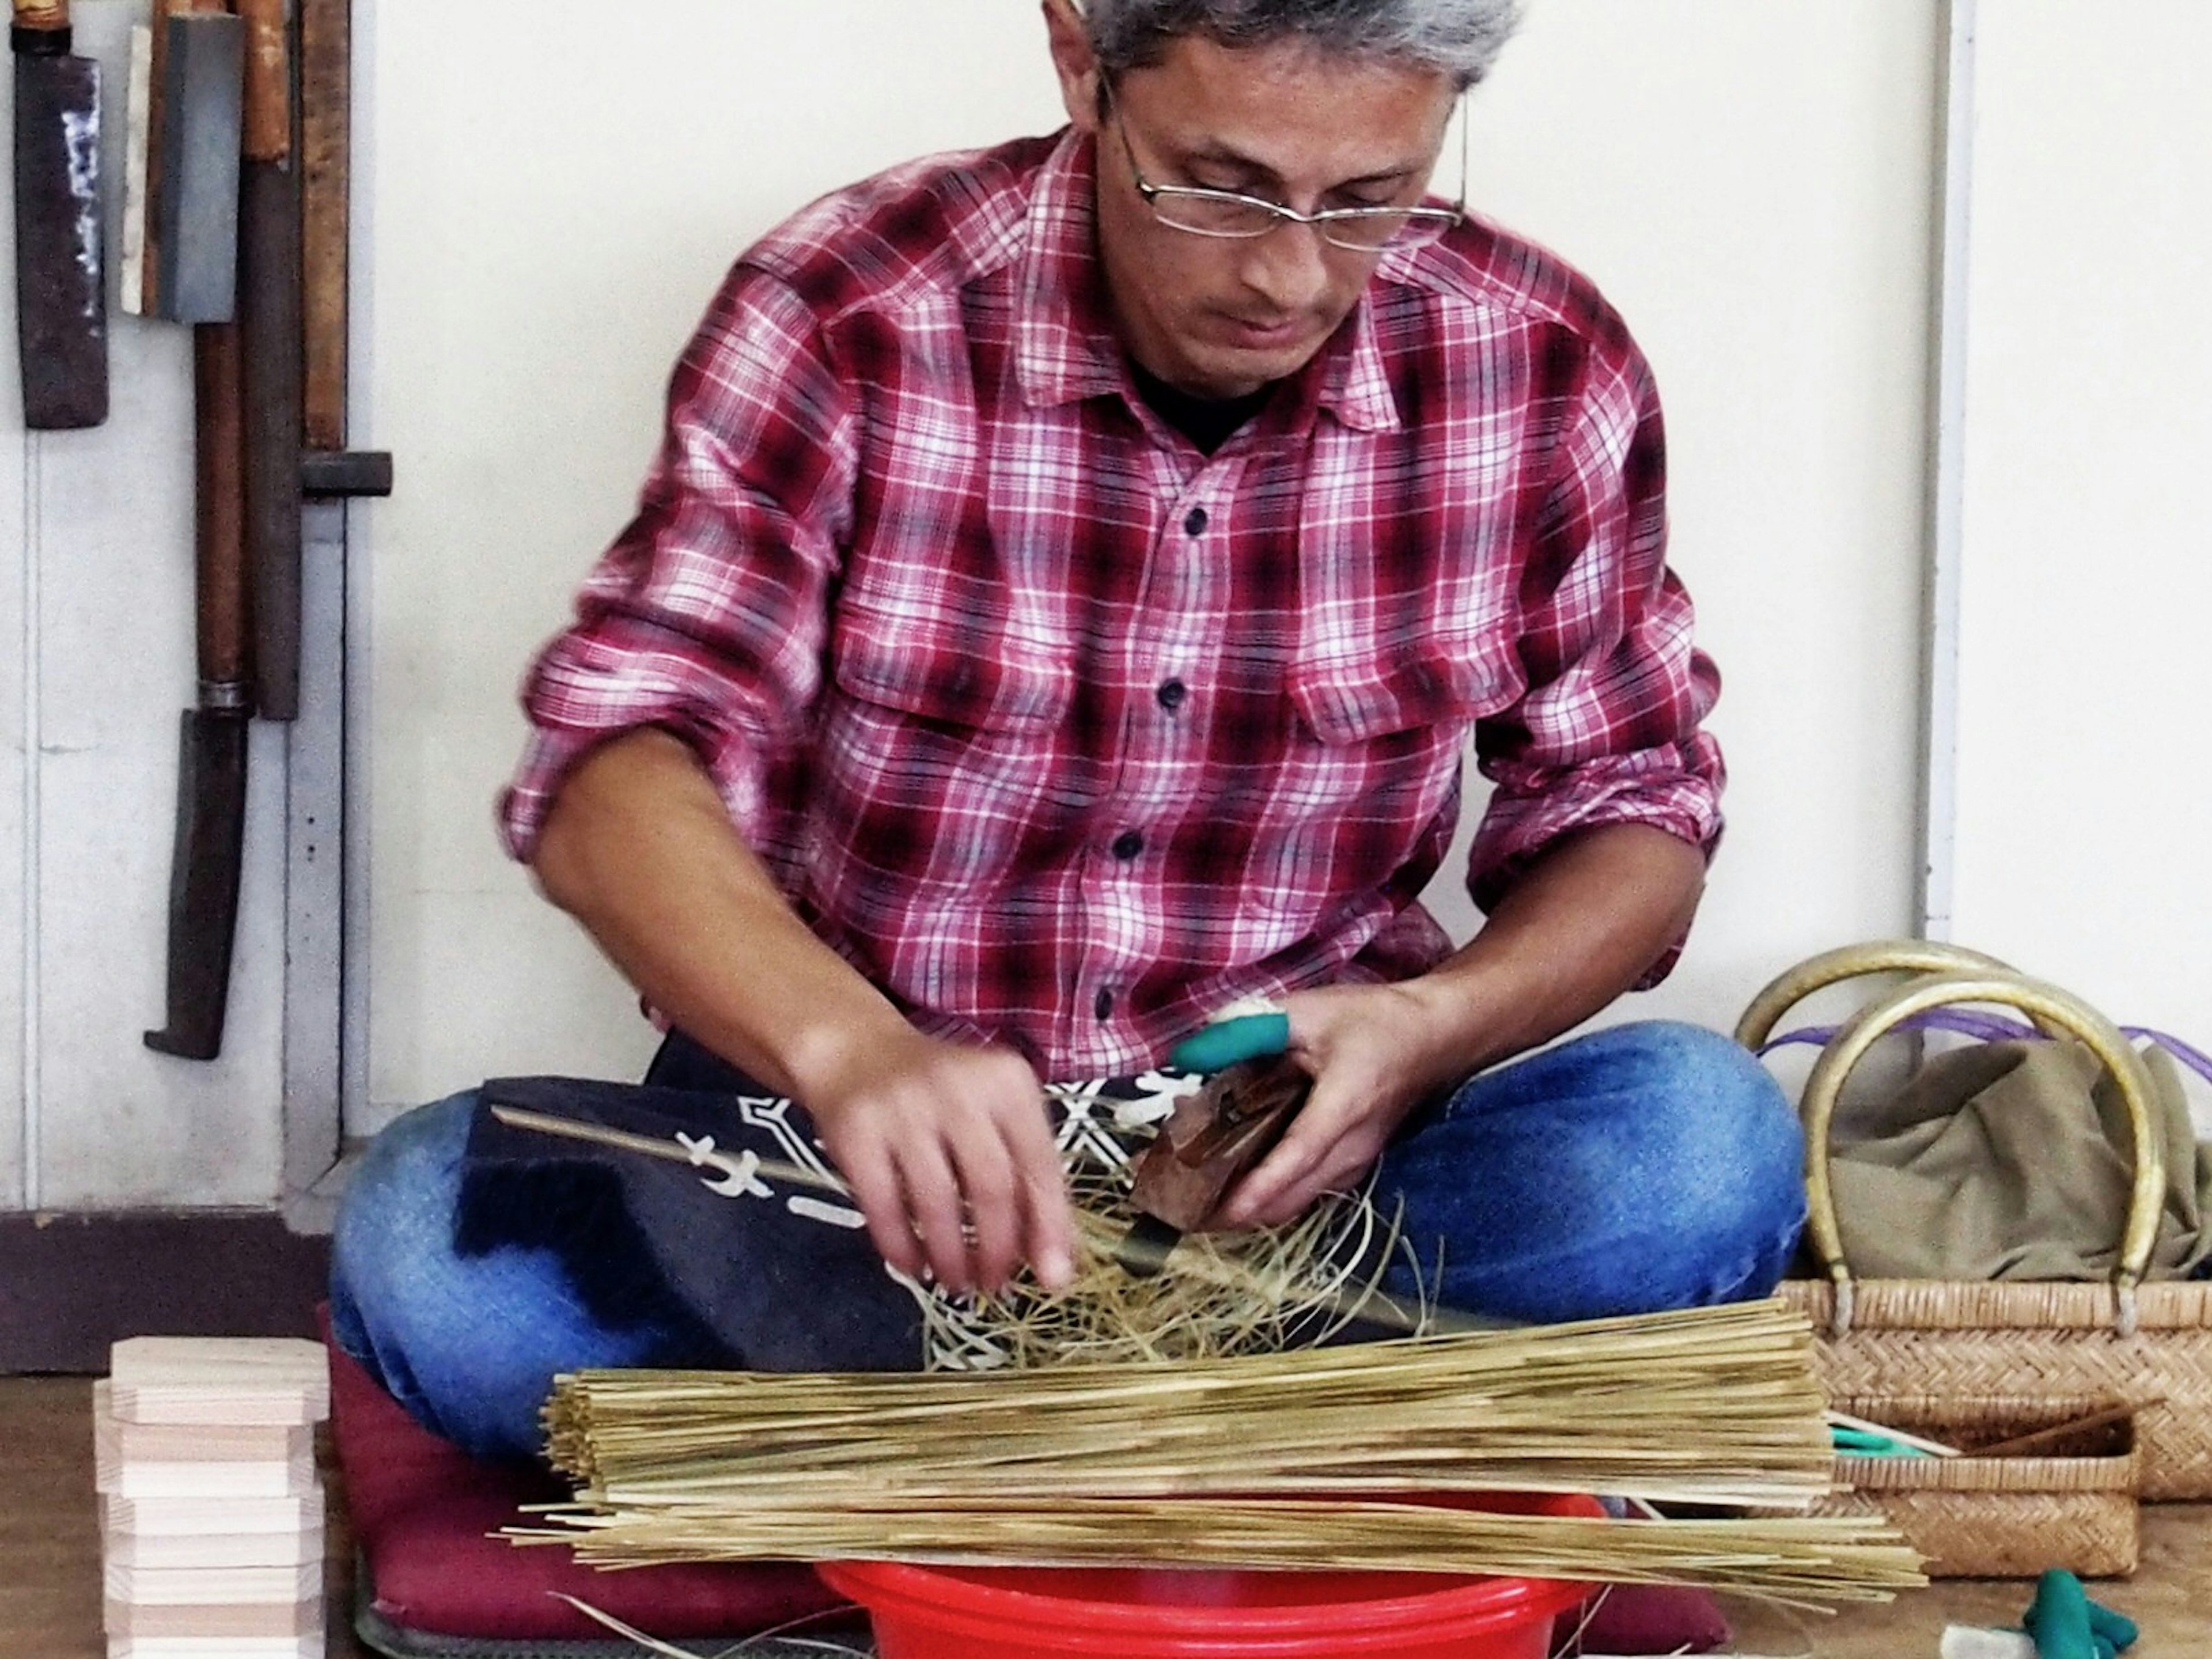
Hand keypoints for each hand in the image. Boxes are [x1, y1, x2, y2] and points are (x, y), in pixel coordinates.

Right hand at [795, 1026, 1076, 1295]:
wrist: (857, 1051)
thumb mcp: (995, 1113)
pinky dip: (901, 1245)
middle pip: (991, 1184)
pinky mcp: (858, 1131)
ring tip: (956, 1281)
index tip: (1053, 1275)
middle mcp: (959, 1088)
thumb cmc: (942, 1093)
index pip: (1039, 1162)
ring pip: (937, 1201)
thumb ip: (1027, 1176)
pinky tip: (912, 1265)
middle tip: (995, 1285)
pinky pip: (883, 1205)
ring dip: (950, 1255)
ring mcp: (904, 1108)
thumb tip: (1054, 1258)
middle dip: (996, 1248)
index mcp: (1007, 1082)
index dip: (1049, 1225)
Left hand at [1212, 982, 1469, 1229]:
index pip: (1296, 1158)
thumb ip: (1251, 1028)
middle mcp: (1351, 1148)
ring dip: (1253, 1209)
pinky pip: (1308, 1192)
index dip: (1258, 1187)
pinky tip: (1238, 1184)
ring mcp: (1355, 1164)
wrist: (1433, 1038)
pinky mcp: (1352, 1165)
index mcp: (1342, 1108)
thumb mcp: (1310, 1011)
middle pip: (1291, 1198)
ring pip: (1298, 1202)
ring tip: (1199, 1201)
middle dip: (1237, 1211)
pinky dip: (1272, 1196)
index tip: (1221, 1210)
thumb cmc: (1374, 1021)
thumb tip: (1194, 1050)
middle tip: (1181, 1207)